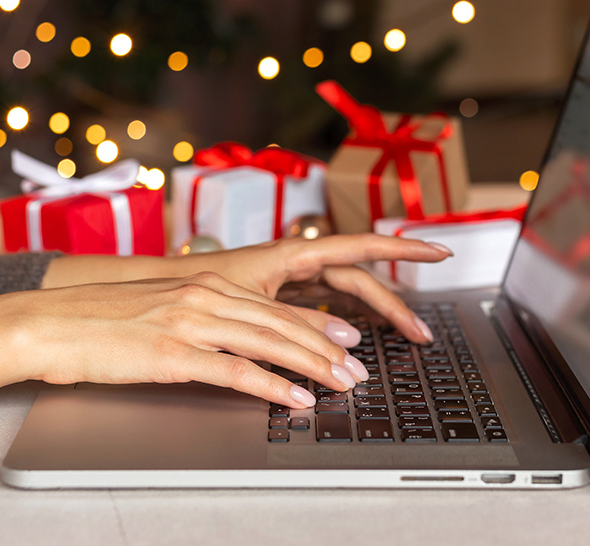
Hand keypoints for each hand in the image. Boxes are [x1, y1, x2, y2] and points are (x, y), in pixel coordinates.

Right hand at [0, 270, 370, 423]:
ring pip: (268, 343)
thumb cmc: (98, 321)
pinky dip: (272, 386)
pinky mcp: (172, 354)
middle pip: (282, 324)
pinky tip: (294, 399)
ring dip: (313, 367)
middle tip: (357, 370)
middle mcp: (203, 296)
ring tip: (342, 385)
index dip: (317, 325)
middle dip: (327, 349)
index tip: (346, 341)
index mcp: (203, 283)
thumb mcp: (161, 310)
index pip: (275, 307)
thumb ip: (201, 319)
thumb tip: (234, 342)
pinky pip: (234, 371)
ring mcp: (189, 323)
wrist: (47, 323)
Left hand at [192, 234, 452, 343]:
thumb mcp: (248, 307)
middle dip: (395, 305)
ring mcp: (289, 280)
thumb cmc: (189, 287)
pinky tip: (361, 339)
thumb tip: (345, 342)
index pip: (361, 247)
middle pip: (359, 281)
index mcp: (292, 253)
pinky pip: (324, 308)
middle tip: (423, 333)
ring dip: (375, 317)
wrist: (150, 292)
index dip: (403, 250)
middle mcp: (295, 263)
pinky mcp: (278, 299)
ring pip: (344, 297)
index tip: (440, 251)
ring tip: (403, 339)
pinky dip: (345, 323)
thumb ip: (296, 323)